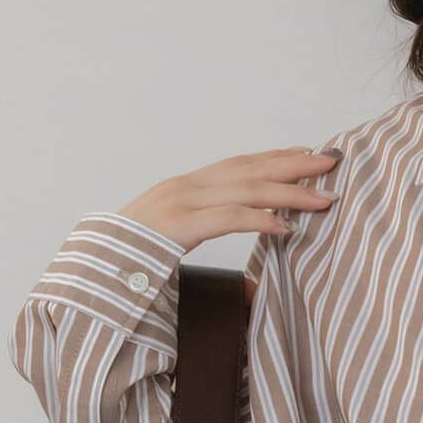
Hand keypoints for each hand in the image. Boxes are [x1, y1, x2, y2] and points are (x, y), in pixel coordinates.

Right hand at [117, 145, 341, 306]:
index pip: (240, 164)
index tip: (310, 155)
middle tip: (331, 164)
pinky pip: (226, 219)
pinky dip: (259, 220)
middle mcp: (184, 187)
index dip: (277, 157)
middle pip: (249, 169)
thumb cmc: (131, 258)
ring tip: (322, 198)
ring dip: (289, 193)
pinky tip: (285, 227)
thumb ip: (203, 227)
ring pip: (245, 190)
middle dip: (293, 166)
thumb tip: (238, 240)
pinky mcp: (176, 228)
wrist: (90, 267)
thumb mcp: (172, 237)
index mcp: (185, 187)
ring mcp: (179, 205)